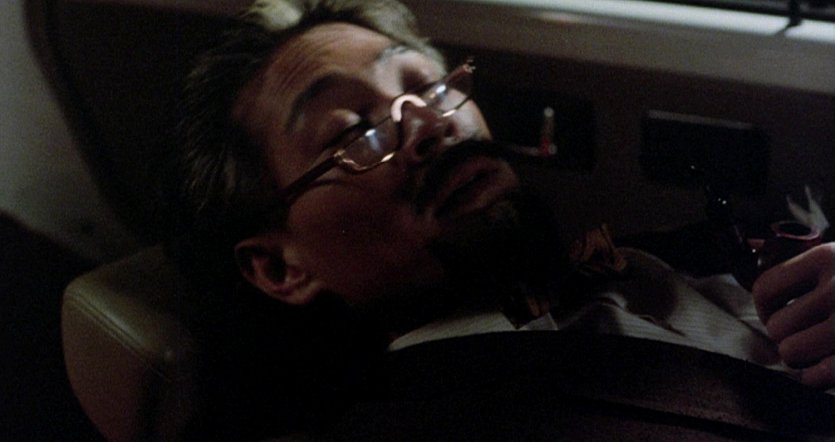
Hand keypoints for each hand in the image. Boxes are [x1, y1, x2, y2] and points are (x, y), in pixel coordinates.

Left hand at [752, 242, 834, 387]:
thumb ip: (809, 266)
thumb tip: (757, 258)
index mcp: (828, 259)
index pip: (766, 288)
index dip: (766, 307)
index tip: (777, 314)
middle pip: (777, 327)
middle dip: (787, 336)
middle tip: (805, 336)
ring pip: (791, 353)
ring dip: (800, 357)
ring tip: (817, 351)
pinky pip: (815, 377)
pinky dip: (816, 377)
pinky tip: (828, 368)